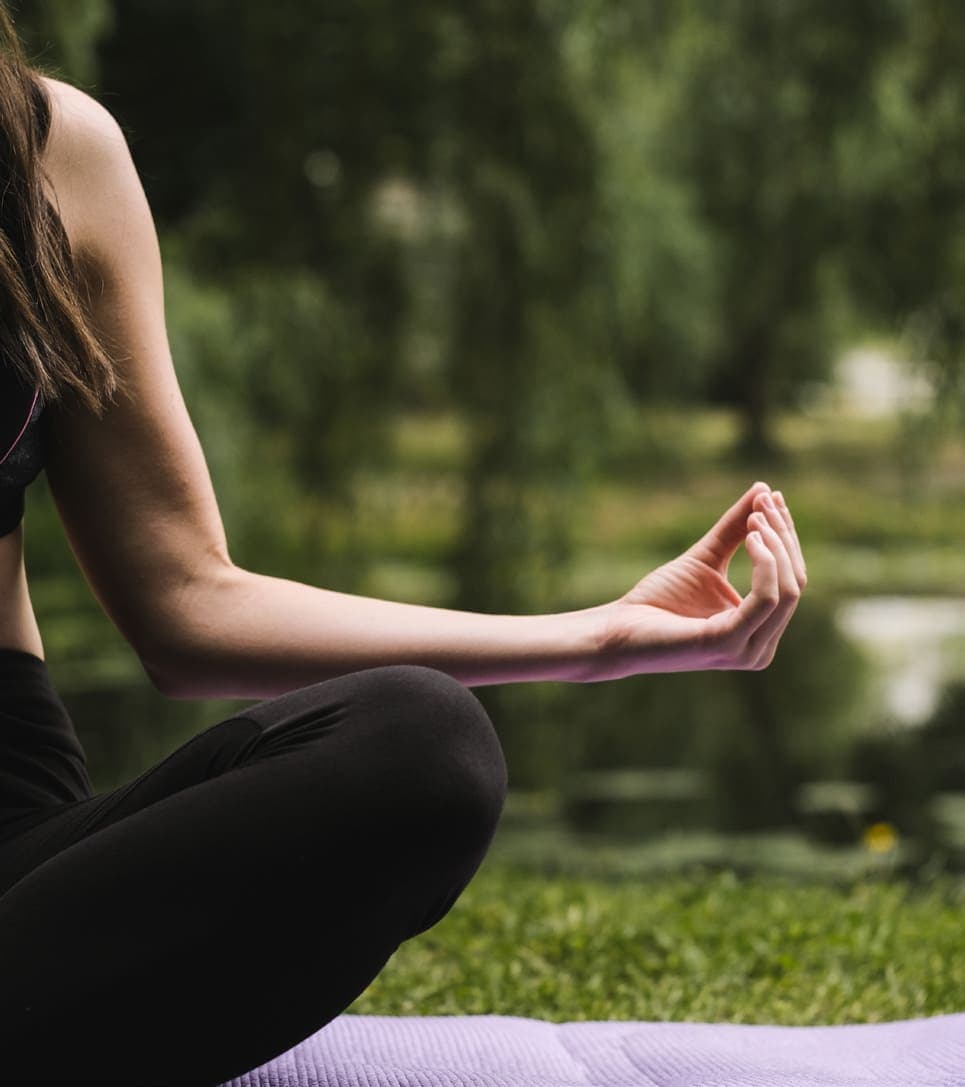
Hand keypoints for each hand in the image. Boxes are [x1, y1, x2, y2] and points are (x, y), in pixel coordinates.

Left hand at [590, 482, 806, 680]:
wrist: (617, 630)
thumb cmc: (658, 600)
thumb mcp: (706, 558)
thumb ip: (736, 530)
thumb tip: (765, 488)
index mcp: (759, 631)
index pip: (792, 580)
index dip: (786, 536)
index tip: (772, 496)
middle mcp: (760, 648)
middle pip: (794, 583)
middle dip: (783, 536)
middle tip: (765, 501)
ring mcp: (747, 650)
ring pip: (787, 589)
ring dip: (776, 545)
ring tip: (755, 516)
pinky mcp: (728, 644)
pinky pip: (766, 599)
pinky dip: (764, 563)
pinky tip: (750, 537)